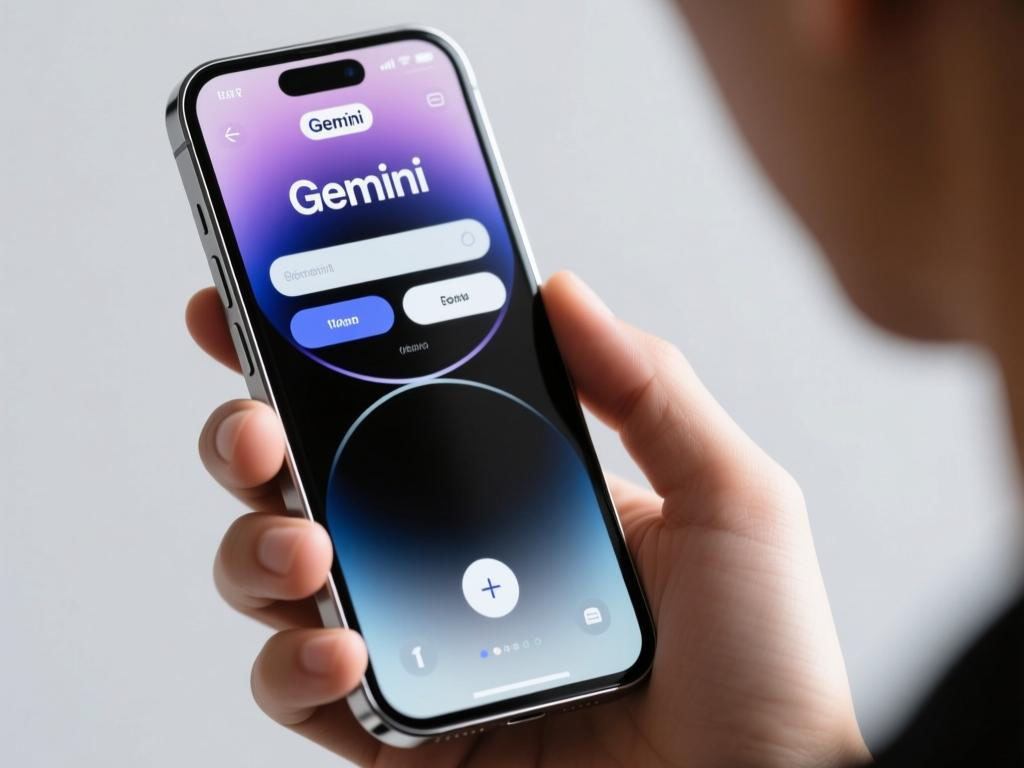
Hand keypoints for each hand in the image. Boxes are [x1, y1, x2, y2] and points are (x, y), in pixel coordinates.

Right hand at [186, 272, 868, 767]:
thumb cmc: (764, 666)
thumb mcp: (729, 501)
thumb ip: (649, 389)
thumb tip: (563, 291)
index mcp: (514, 489)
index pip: (399, 404)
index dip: (319, 355)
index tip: (260, 306)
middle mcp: (449, 558)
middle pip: (309, 481)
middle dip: (249, 439)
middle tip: (255, 426)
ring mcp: (417, 641)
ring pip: (279, 579)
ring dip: (256, 548)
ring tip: (305, 548)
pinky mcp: (399, 730)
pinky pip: (301, 689)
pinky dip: (292, 665)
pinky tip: (338, 650)